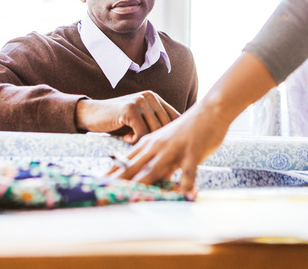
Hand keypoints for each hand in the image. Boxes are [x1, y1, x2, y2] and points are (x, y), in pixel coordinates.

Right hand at [75, 91, 179, 143]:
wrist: (90, 114)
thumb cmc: (117, 123)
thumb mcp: (140, 122)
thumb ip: (156, 125)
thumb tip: (179, 142)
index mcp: (155, 99)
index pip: (176, 117)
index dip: (175, 135)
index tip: (170, 149)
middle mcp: (150, 97)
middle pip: (167, 126)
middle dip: (160, 142)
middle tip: (149, 151)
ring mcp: (140, 101)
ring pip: (155, 131)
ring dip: (145, 142)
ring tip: (134, 142)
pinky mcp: (130, 109)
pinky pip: (142, 133)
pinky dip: (134, 141)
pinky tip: (126, 138)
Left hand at [109, 101, 229, 191]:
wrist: (210, 110)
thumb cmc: (189, 128)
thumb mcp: (166, 142)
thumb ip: (156, 158)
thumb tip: (146, 178)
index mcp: (149, 143)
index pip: (125, 161)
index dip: (111, 174)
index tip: (97, 184)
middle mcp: (158, 147)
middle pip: (134, 166)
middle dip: (118, 182)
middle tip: (104, 194)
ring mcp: (174, 150)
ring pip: (155, 169)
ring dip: (143, 185)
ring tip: (132, 198)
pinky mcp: (192, 153)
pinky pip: (187, 172)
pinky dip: (184, 185)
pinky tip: (181, 196)